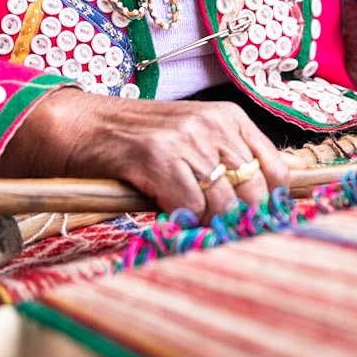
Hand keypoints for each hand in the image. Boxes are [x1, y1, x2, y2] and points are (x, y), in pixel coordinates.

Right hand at [0, 87, 289, 223]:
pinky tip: (170, 221)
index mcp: (230, 118)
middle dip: (240, 223)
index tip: (253, 227)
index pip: (278, 171)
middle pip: (255, 192)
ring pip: (224, 204)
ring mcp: (186, 138)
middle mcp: (214, 124)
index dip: (269, 206)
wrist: (78, 127)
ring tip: (193, 231)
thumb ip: (228, 165)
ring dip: (210, 227)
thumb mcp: (193, 143)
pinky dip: (184, 223)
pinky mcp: (156, 156)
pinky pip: (189, 206)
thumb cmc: (136, 143)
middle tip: (220, 238)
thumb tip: (265, 207)